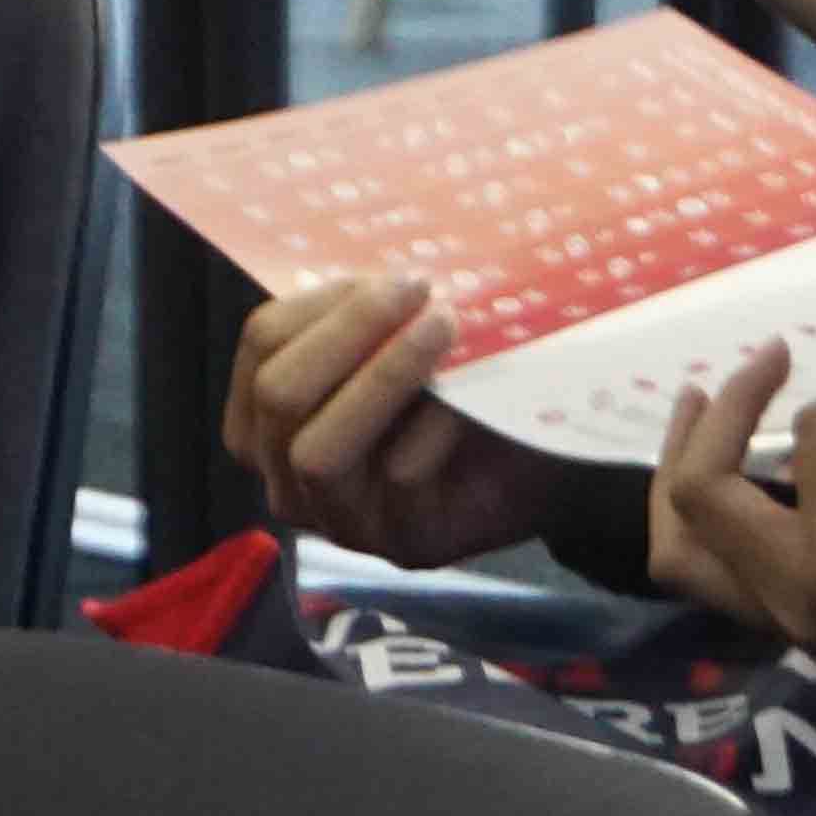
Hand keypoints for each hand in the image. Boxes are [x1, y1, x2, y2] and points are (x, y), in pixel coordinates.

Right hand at [222, 272, 571, 563]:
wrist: (553, 454)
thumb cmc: (471, 386)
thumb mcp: (408, 341)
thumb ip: (377, 314)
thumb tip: (384, 272)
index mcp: (271, 417)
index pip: (262, 344)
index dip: (326, 301)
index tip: (398, 275)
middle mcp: (288, 477)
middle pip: (280, 394)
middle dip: (350, 331)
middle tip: (421, 291)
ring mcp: (342, 520)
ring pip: (318, 451)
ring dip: (385, 376)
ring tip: (444, 326)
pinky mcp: (405, 542)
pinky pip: (398, 476)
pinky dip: (434, 426)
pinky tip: (473, 399)